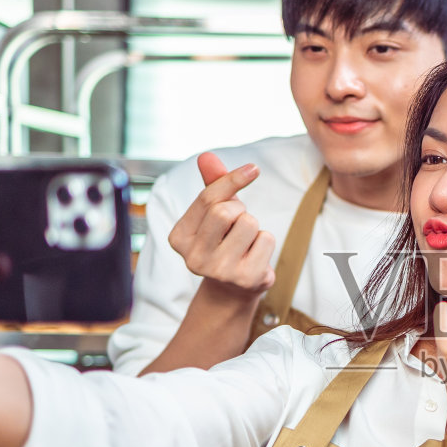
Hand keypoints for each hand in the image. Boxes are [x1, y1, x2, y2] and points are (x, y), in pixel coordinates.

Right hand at [167, 153, 273, 300]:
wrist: (232, 290)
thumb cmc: (223, 242)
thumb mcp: (214, 213)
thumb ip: (212, 185)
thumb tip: (206, 156)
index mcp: (179, 238)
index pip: (207, 198)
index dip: (232, 179)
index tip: (253, 169)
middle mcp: (194, 258)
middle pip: (226, 211)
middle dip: (239, 210)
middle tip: (237, 224)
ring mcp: (220, 271)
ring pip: (249, 223)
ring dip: (254, 226)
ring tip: (244, 242)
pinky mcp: (246, 279)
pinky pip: (266, 240)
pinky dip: (266, 242)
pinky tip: (254, 256)